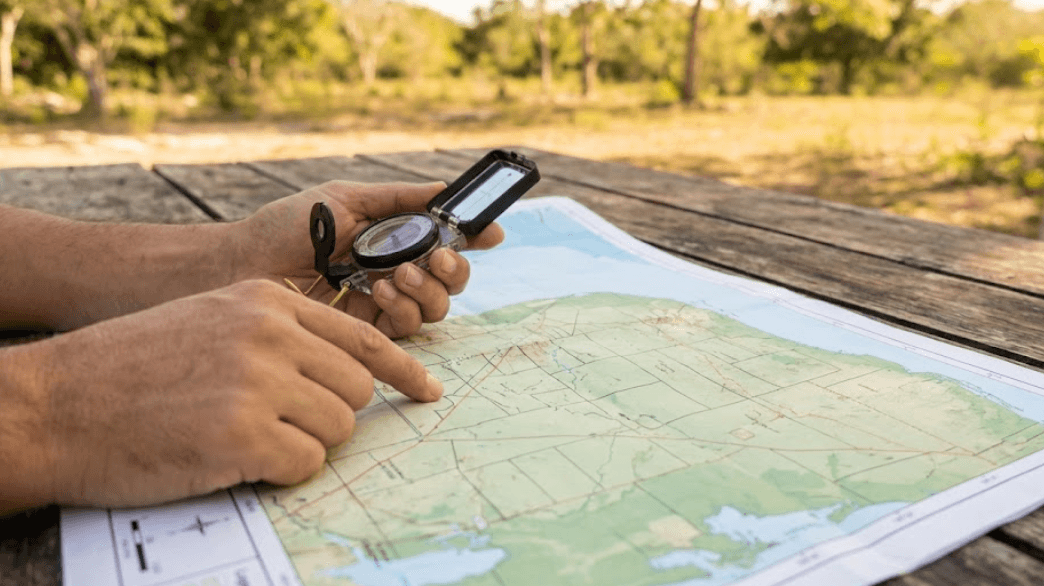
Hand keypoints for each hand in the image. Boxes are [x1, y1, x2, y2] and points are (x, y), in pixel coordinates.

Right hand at [28, 280, 441, 507]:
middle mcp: (270, 333)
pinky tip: (232, 456)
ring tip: (243, 436)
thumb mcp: (210, 322)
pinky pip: (306, 463)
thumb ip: (278, 334)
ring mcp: (258, 382)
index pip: (362, 336)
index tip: (430, 391)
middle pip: (356, 389)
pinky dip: (279, 470)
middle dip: (328, 415)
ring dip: (301, 443)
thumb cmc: (132, 369)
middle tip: (277, 423)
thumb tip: (349, 371)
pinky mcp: (243, 434)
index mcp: (266, 301)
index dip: (401, 369)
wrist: (54, 404)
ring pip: (338, 428)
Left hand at [229, 181, 504, 337]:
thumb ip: (398, 198)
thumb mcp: (346, 199)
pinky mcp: (365, 332)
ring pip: (436, 309)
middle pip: (451, 281)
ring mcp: (382, 304)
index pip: (446, 241)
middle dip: (456, 271)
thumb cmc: (288, 226)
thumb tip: (446, 188)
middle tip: (440, 258)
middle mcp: (396, 272)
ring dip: (428, 291)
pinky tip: (379, 290)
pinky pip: (405, 328)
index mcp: (395, 238)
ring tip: (398, 274)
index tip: (492, 234)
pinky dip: (402, 309)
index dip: (474, 239)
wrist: (243, 261)